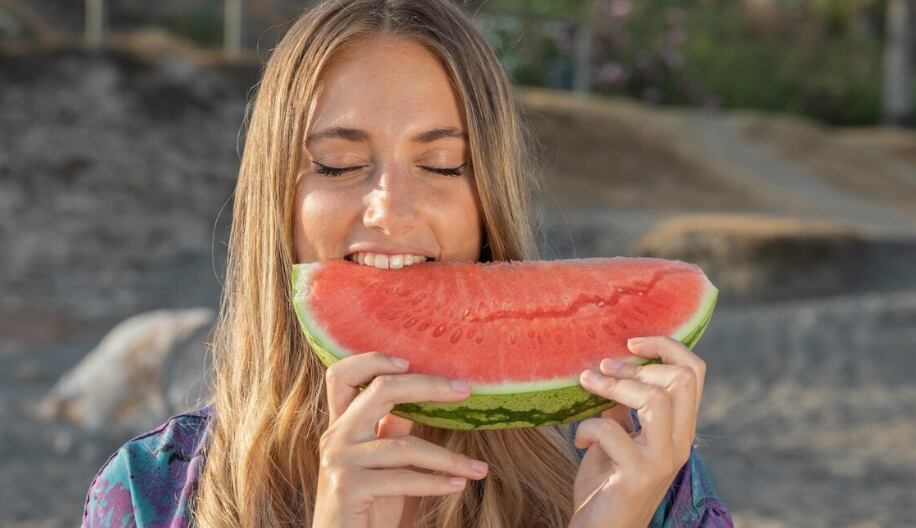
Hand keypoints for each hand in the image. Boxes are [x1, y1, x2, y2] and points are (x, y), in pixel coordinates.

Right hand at [312, 352, 488, 527]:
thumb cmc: (366, 505)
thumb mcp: (383, 462)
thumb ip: (393, 429)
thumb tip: (425, 398)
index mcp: (341, 424)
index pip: (343, 374)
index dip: (373, 360)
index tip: (411, 361)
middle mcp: (336, 436)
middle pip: (381, 390)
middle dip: (429, 386)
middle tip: (465, 390)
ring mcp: (339, 460)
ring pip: (404, 445)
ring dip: (449, 458)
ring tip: (479, 468)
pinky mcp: (347, 488)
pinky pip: (402, 478)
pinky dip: (436, 482)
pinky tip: (459, 485)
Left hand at [569, 336, 705, 527]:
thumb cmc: (606, 481)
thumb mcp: (617, 435)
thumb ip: (622, 406)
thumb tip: (611, 366)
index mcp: (680, 428)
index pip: (694, 372)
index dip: (666, 346)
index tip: (631, 341)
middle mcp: (680, 442)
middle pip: (681, 380)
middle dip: (636, 366)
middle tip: (601, 369)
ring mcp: (662, 460)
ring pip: (655, 400)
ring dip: (613, 387)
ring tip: (586, 386)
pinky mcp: (638, 475)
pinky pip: (614, 431)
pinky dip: (589, 428)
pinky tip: (579, 441)